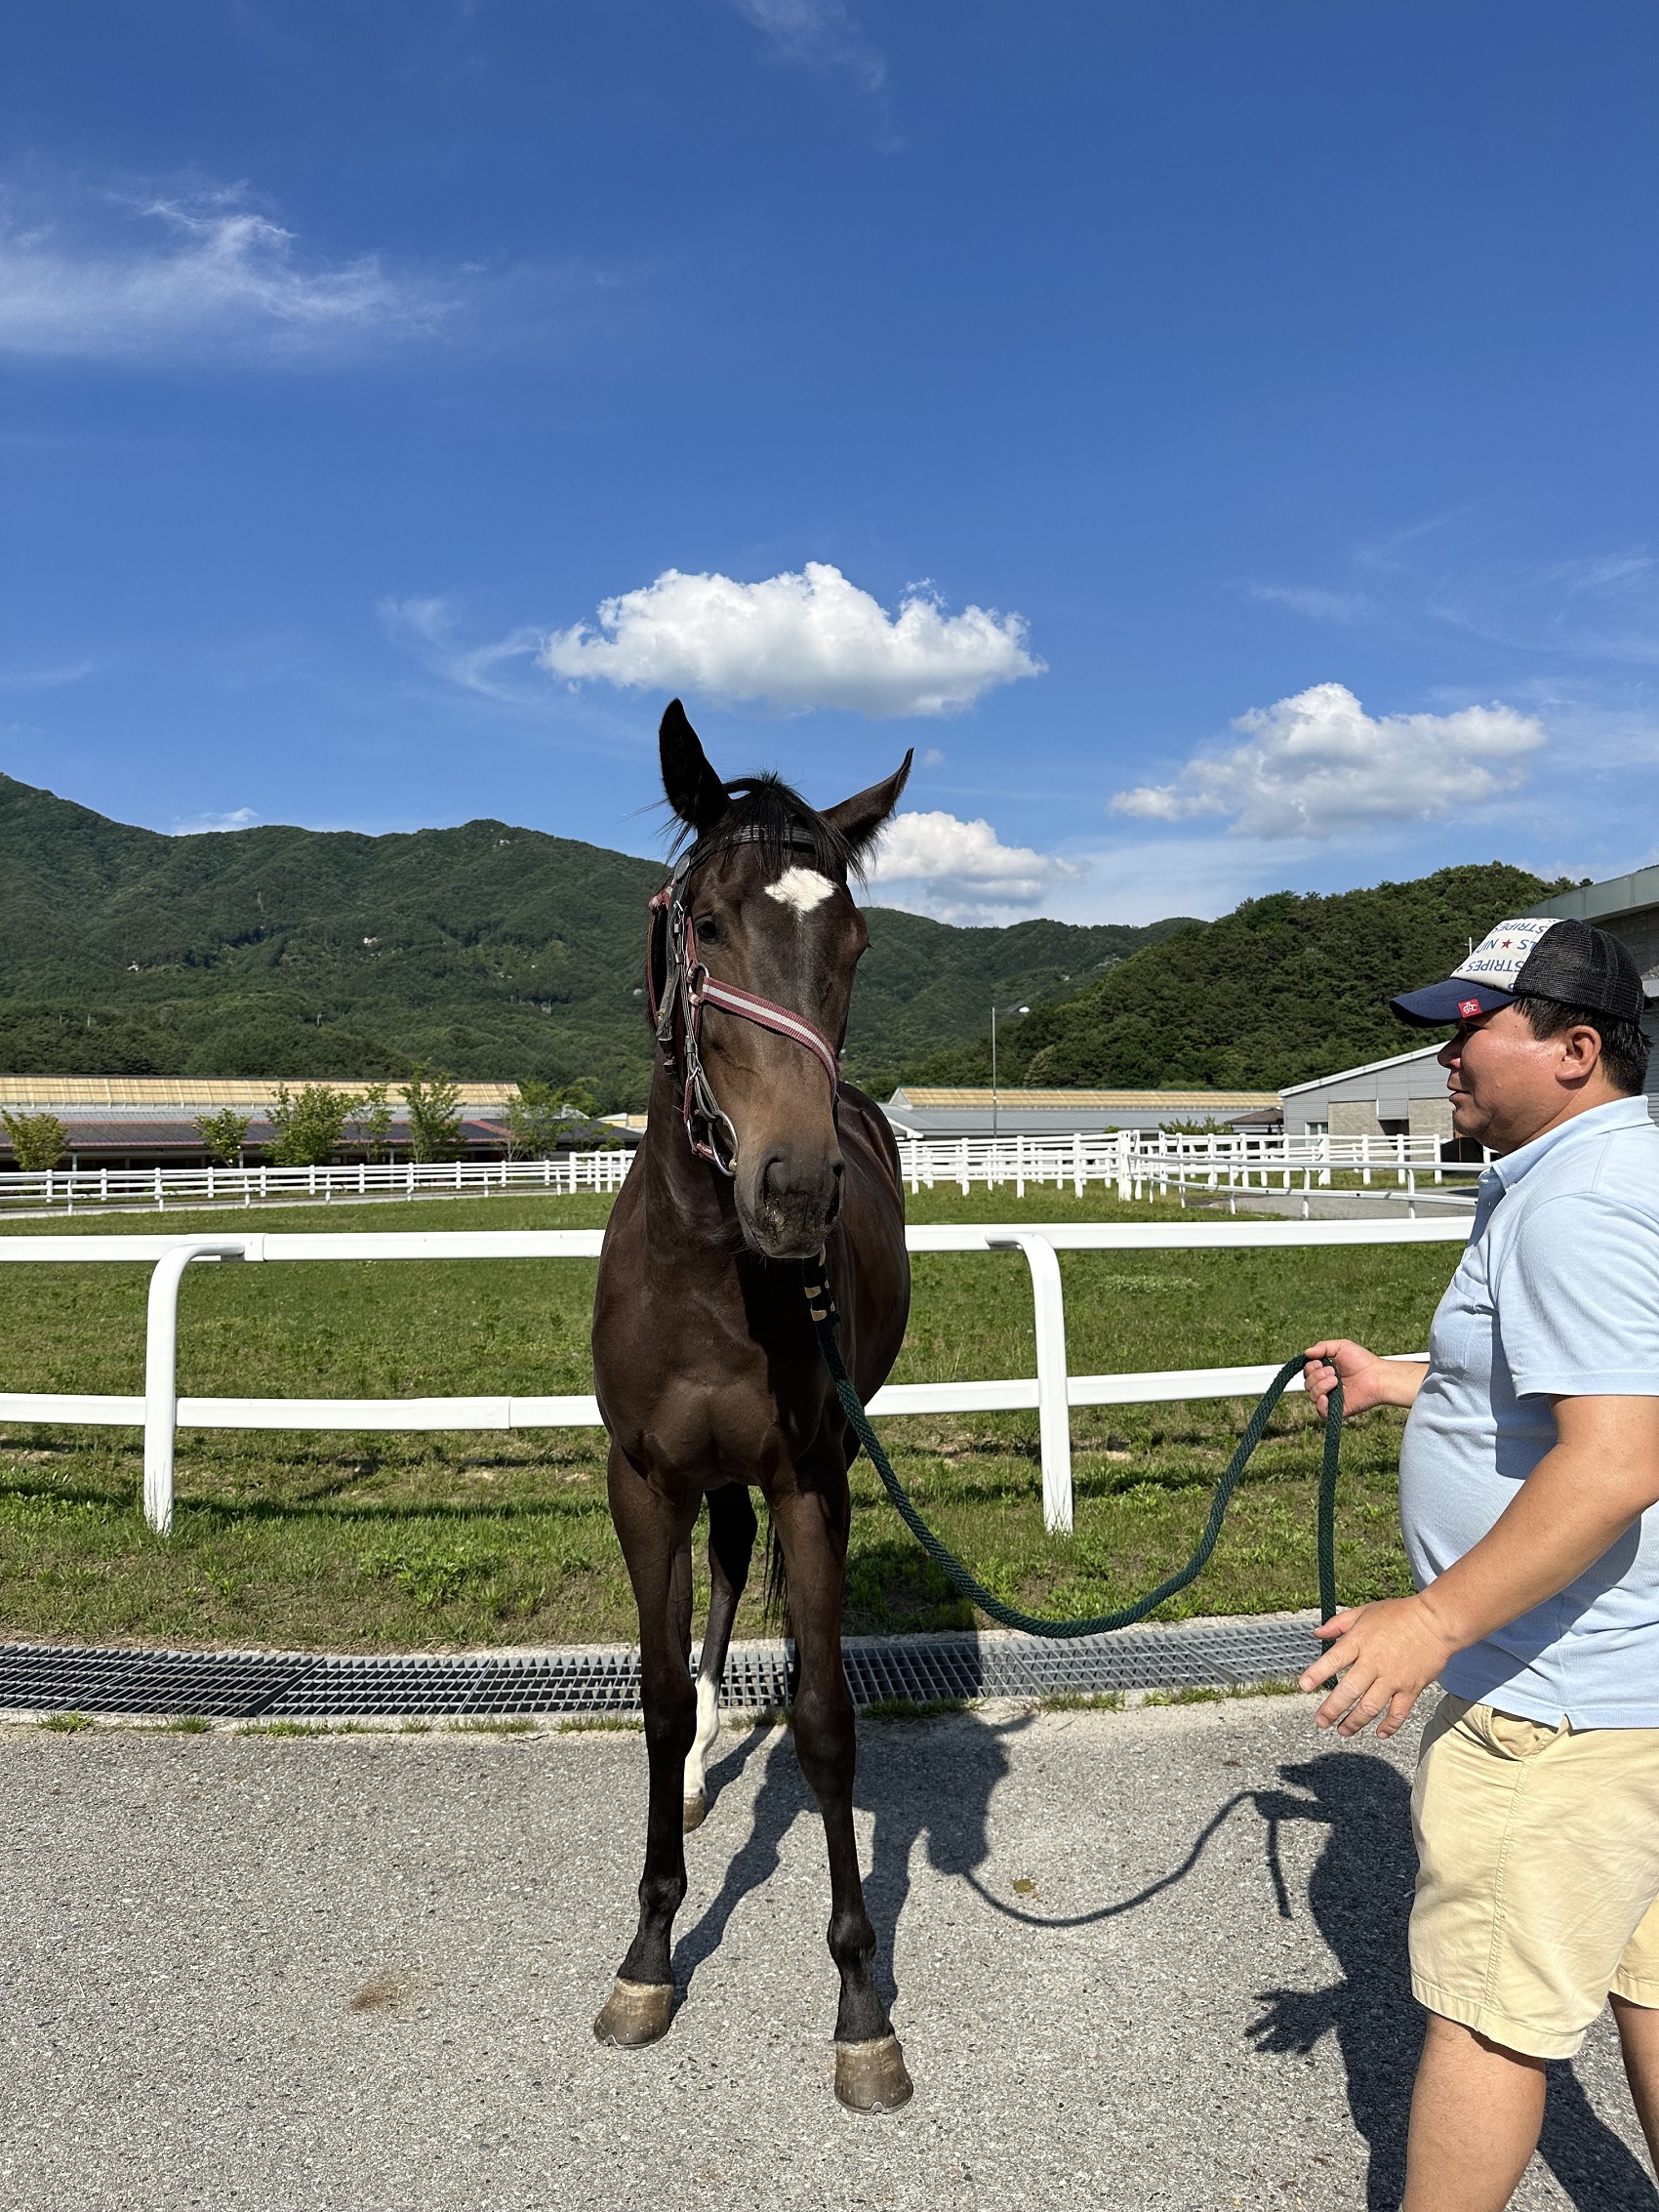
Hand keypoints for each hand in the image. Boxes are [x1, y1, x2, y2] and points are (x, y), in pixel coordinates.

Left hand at [1299, 1595, 1456, 1737]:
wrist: (1437, 1621)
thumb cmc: (1399, 1614)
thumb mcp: (1365, 1611)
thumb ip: (1339, 1623)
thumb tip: (1316, 1633)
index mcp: (1360, 1641)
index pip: (1333, 1659)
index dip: (1317, 1674)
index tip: (1303, 1687)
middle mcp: (1374, 1662)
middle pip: (1349, 1690)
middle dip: (1332, 1709)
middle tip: (1320, 1721)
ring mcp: (1393, 1678)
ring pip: (1370, 1706)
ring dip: (1354, 1722)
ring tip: (1342, 1731)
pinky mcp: (1411, 1688)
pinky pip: (1398, 1712)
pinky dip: (1389, 1726)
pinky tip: (1379, 1733)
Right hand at [1303, 1338, 1396, 1417]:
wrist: (1377, 1376)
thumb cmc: (1362, 1361)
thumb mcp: (1341, 1347)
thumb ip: (1322, 1347)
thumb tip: (1306, 1353)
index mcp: (1326, 1372)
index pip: (1308, 1372)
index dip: (1310, 1367)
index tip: (1321, 1362)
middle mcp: (1327, 1385)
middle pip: (1308, 1384)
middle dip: (1317, 1376)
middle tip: (1333, 1372)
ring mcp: (1332, 1398)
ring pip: (1312, 1396)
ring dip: (1321, 1386)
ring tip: (1336, 1381)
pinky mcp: (1338, 1410)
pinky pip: (1321, 1412)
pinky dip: (1320, 1404)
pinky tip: (1327, 1397)